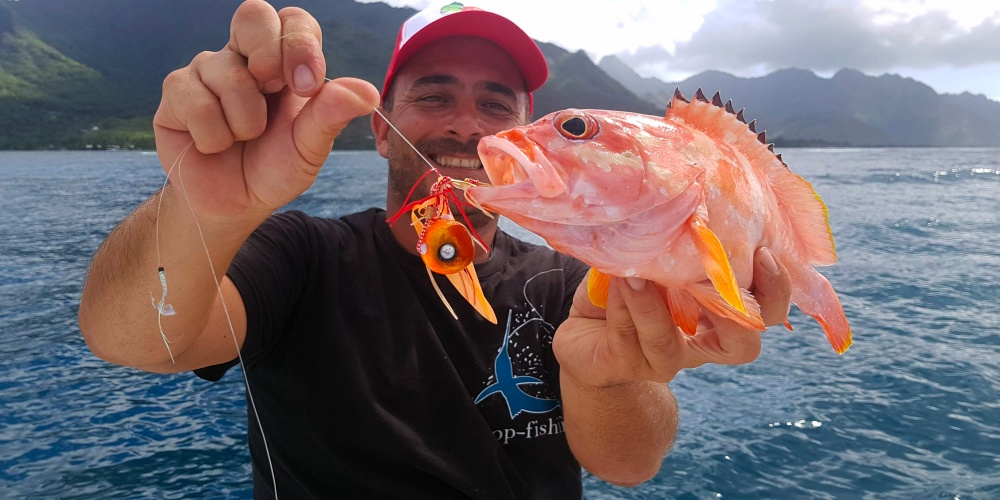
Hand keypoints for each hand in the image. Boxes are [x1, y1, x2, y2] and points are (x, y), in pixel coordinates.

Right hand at [152, 0, 378, 222]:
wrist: (233, 204)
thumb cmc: (273, 169)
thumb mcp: (309, 148)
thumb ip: (331, 116)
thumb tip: (367, 92)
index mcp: (285, 63)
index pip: (294, 21)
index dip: (299, 43)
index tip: (306, 85)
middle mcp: (246, 57)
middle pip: (253, 14)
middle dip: (268, 54)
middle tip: (272, 92)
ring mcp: (208, 70)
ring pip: (227, 72)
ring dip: (244, 121)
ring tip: (244, 139)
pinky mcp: (177, 92)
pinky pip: (196, 101)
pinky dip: (213, 135)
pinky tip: (214, 146)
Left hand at [553, 247, 791, 385]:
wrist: (582, 331)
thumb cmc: (628, 286)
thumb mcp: (657, 257)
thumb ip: (676, 242)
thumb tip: (686, 202)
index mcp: (719, 315)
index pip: (767, 310)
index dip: (776, 288)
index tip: (765, 252)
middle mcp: (700, 342)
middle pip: (746, 344)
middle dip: (739, 312)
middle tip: (725, 268)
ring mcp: (664, 359)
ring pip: (669, 342)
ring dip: (654, 303)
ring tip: (640, 273)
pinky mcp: (627, 365)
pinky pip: (629, 335)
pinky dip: (624, 304)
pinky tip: (617, 280)